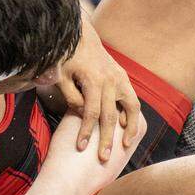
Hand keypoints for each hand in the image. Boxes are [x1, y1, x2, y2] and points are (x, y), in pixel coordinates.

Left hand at [58, 34, 140, 161]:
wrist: (81, 36)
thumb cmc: (67, 58)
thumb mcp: (61, 76)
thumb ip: (70, 96)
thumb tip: (80, 113)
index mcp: (93, 80)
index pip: (90, 113)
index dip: (86, 131)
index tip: (81, 147)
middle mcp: (110, 80)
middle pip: (111, 115)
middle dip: (106, 139)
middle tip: (103, 158)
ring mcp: (120, 78)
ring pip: (131, 107)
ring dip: (131, 128)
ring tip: (127, 146)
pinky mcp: (123, 78)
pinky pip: (133, 100)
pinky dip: (133, 115)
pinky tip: (128, 129)